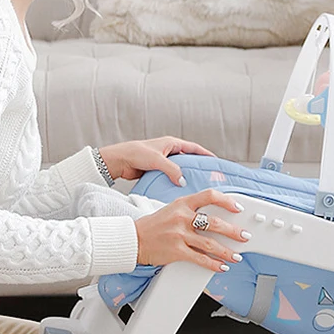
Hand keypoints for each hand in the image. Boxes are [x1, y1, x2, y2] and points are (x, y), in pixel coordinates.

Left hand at [99, 137, 215, 186]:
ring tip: (196, 185)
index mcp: (171, 143)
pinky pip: (171, 176)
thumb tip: (183, 181)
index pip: (194, 148)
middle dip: (198, 167)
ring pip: (180, 169)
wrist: (118, 161)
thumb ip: (172, 170)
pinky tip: (180, 189)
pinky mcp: (157, 170)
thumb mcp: (157, 160)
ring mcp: (163, 161)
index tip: (215, 162)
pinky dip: (176, 181)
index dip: (205, 155)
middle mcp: (169, 151)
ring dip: (186, 176)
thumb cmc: (135, 153)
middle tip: (208, 176)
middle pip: (189, 159)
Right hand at [134, 189, 249, 271]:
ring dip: (227, 251)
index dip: (227, 201)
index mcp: (183, 203)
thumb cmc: (154, 224)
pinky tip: (221, 266)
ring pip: (210, 244)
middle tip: (245, 236)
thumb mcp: (173, 208)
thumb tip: (215, 217)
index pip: (209, 196)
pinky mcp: (176, 251)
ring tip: (237, 256)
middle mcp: (182, 217)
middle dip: (234, 231)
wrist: (133, 239)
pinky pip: (199, 258)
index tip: (238, 208)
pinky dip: (213, 264)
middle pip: (215, 223)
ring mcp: (179, 235)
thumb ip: (192, 210)